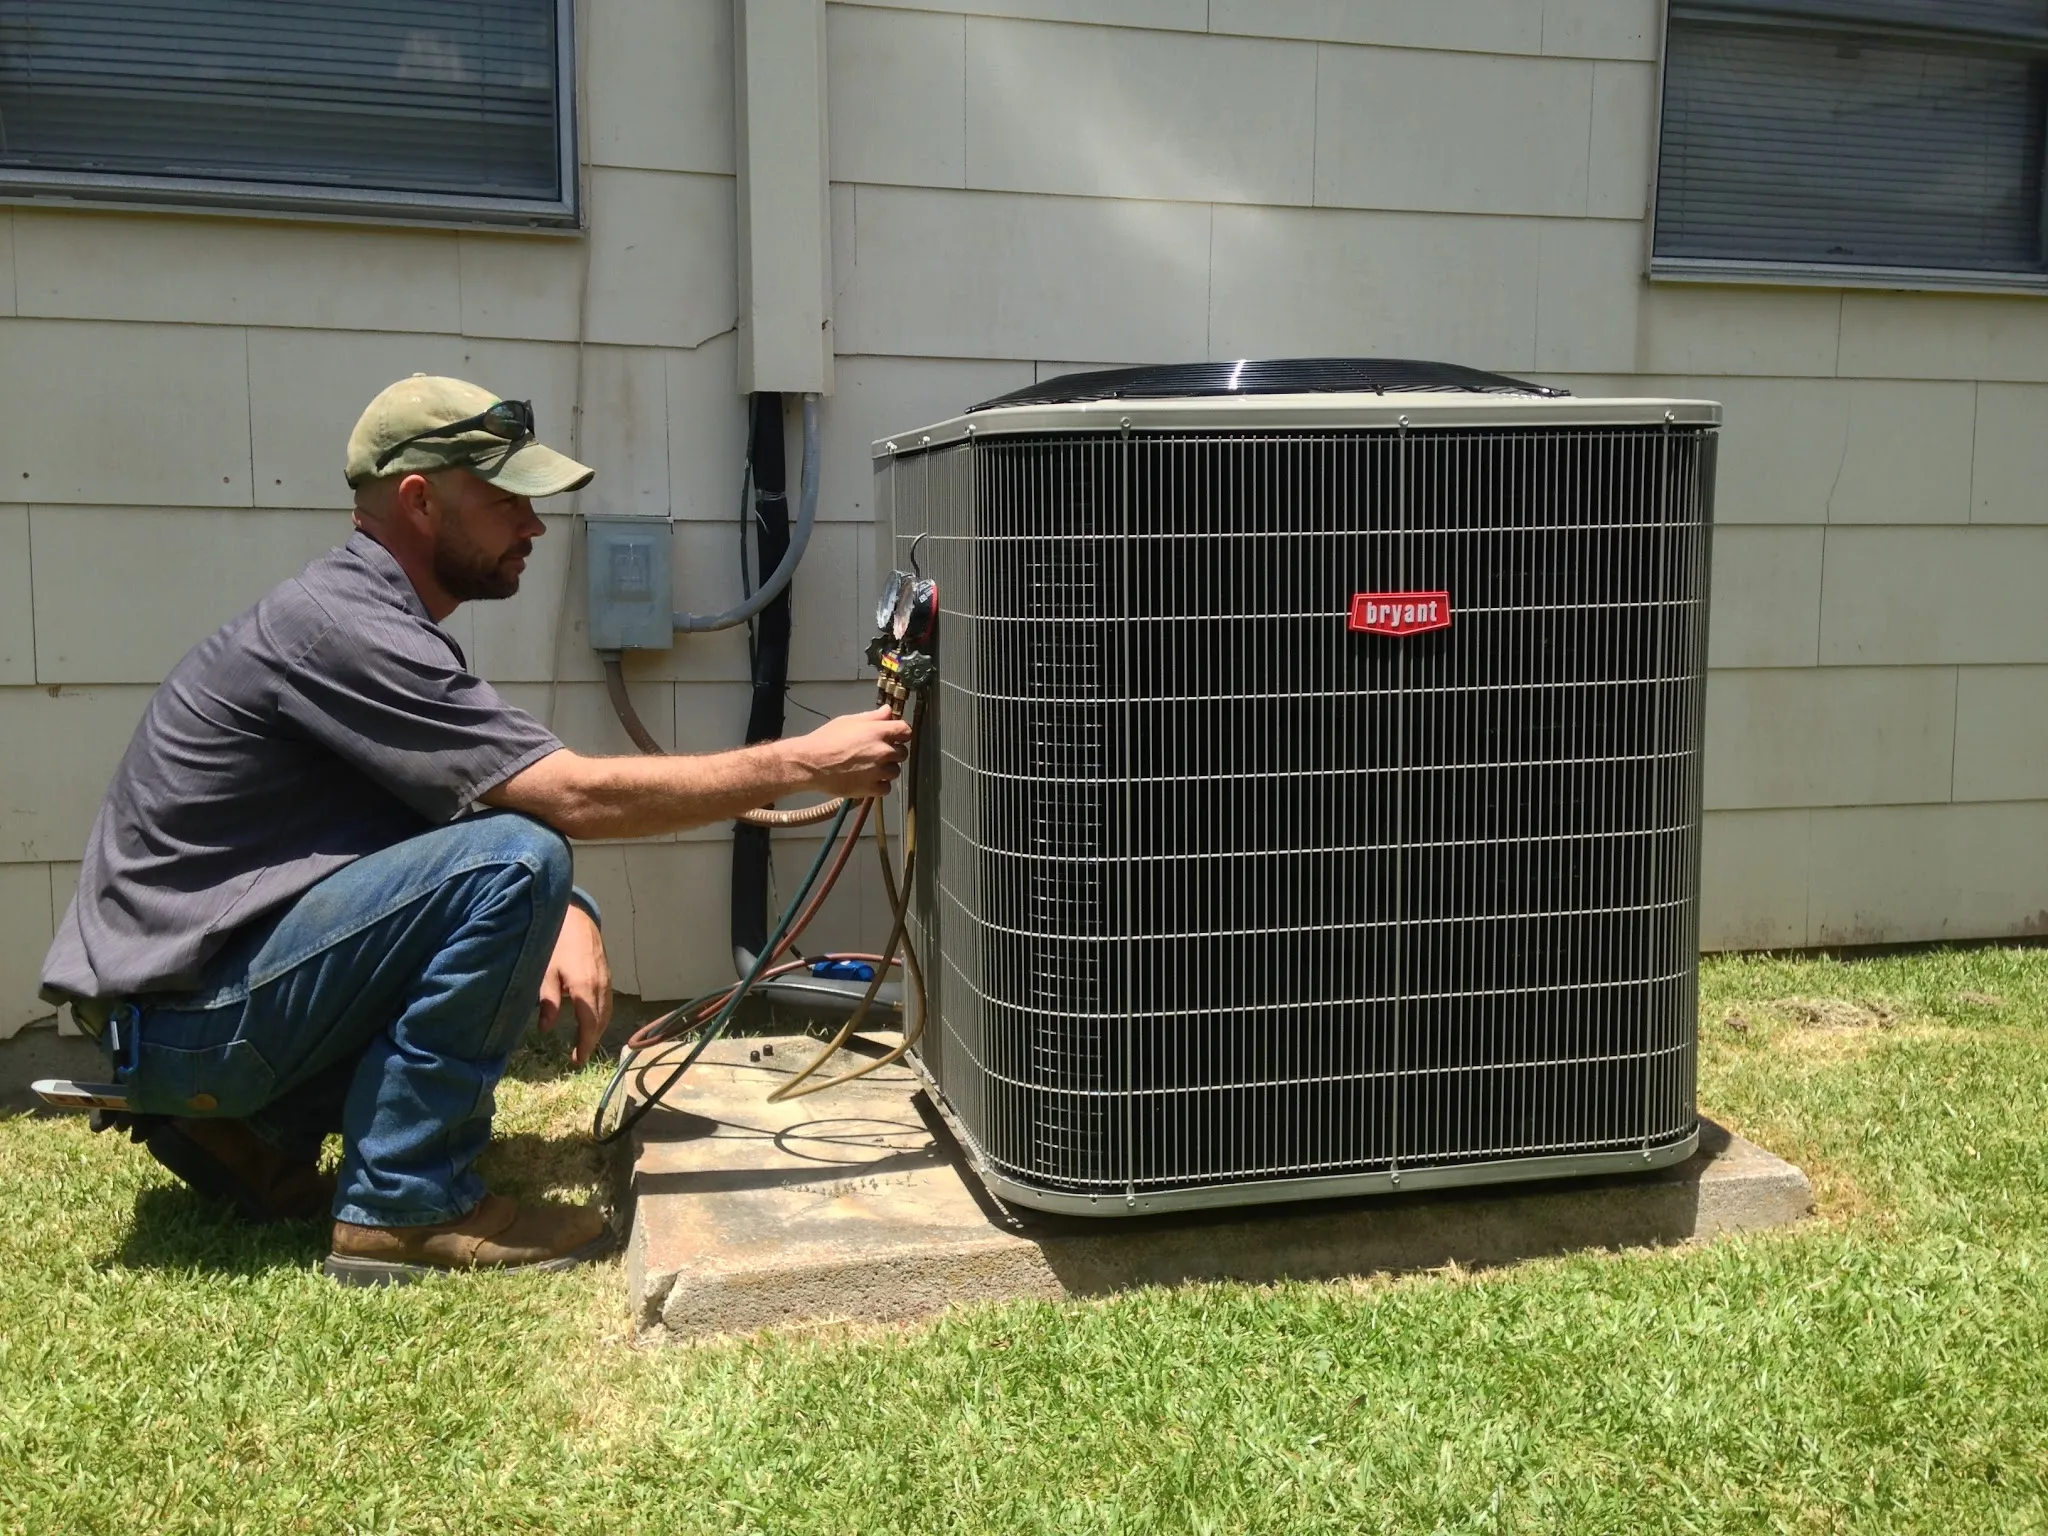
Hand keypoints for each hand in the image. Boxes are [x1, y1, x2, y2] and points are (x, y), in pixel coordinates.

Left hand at [538, 904, 611, 1066]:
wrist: (576, 916)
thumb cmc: (556, 942)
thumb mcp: (546, 972)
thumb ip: (549, 1001)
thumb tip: (547, 1028)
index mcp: (584, 987)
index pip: (589, 1024)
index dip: (585, 1044)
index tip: (578, 1060)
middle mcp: (600, 986)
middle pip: (601, 1021)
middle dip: (592, 1040)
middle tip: (580, 1056)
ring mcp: (606, 980)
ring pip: (607, 1012)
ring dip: (598, 1029)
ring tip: (586, 1042)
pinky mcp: (607, 974)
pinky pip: (608, 1001)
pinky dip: (602, 1016)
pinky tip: (593, 1020)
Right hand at [786, 707, 912, 798]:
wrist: (811, 763)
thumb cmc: (826, 739)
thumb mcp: (848, 721)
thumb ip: (872, 717)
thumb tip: (888, 711)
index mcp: (878, 732)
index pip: (905, 731)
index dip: (901, 733)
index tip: (895, 736)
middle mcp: (882, 751)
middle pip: (902, 753)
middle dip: (893, 752)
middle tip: (876, 753)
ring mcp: (878, 771)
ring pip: (895, 771)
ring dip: (886, 769)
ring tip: (870, 767)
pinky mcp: (871, 788)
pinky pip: (886, 788)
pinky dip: (880, 785)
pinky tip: (867, 779)